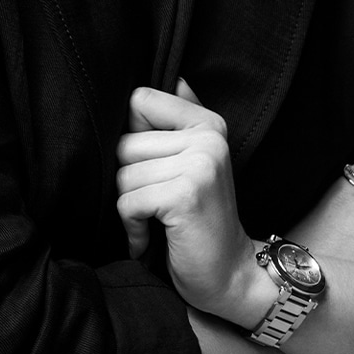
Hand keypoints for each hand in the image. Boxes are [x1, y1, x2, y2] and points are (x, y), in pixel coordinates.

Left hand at [116, 79, 263, 320]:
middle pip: (125, 142)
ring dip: (131, 207)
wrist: (230, 273)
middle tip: (157, 203)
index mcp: (207, 123)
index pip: (140, 100)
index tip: (154, 166)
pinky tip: (151, 237)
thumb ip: (180, 120)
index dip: (134, 137)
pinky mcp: (186, 194)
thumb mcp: (194, 162)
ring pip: (124, 174)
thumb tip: (170, 80)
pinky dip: (132, 228)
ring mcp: (199, 164)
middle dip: (130, 180)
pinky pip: (127, 201)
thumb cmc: (201, 218)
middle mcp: (207, 137)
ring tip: (157, 220)